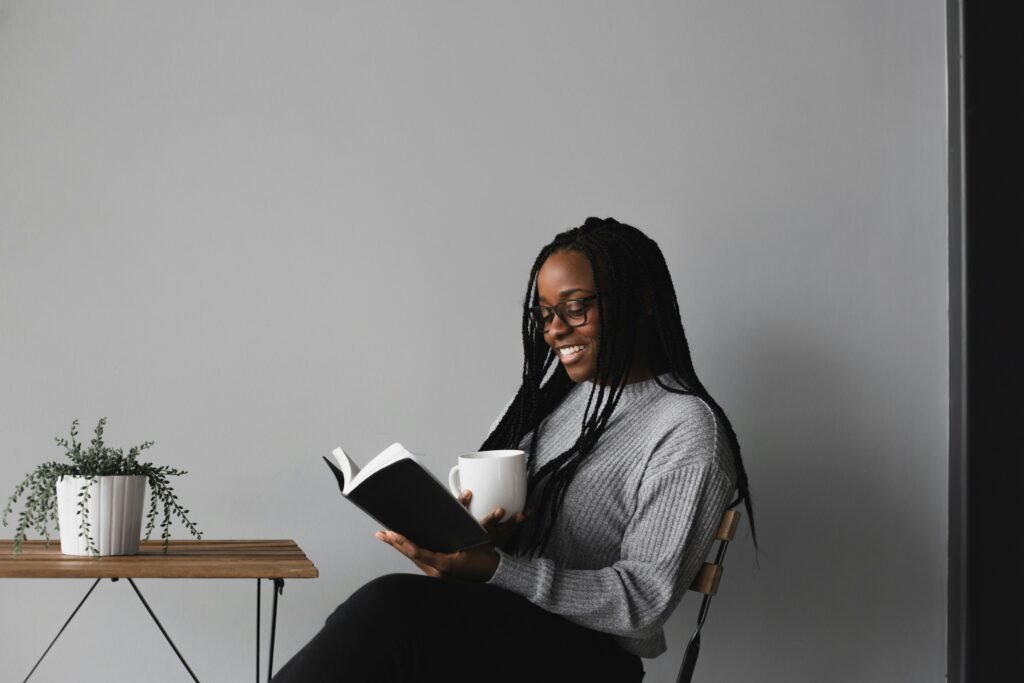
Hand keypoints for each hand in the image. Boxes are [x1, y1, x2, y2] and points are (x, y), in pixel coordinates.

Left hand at [374, 491, 526, 580]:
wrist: (495, 576)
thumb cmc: (488, 560)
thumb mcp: (485, 538)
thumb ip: (488, 522)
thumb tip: (502, 510)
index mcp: (445, 563)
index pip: (417, 551)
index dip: (402, 542)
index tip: (390, 533)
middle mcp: (438, 571)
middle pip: (411, 554)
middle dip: (396, 543)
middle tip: (381, 533)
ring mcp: (437, 574)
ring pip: (414, 558)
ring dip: (401, 547)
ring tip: (387, 537)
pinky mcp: (439, 573)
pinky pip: (421, 561)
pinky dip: (411, 552)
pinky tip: (402, 546)